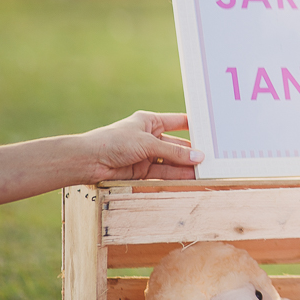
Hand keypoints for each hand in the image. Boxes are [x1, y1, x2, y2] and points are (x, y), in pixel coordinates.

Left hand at [77, 111, 202, 182]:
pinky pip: (162, 174)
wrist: (87, 161)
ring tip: (204, 171)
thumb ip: (173, 152)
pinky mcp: (141, 171)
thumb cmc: (114, 141)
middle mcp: (149, 137)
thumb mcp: (148, 143)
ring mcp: (145, 155)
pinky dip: (175, 177)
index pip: (178, 122)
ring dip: (185, 166)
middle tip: (211, 159)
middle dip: (192, 152)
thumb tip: (198, 157)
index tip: (212, 132)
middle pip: (176, 145)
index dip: (194, 126)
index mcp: (150, 121)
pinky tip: (189, 178)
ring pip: (171, 161)